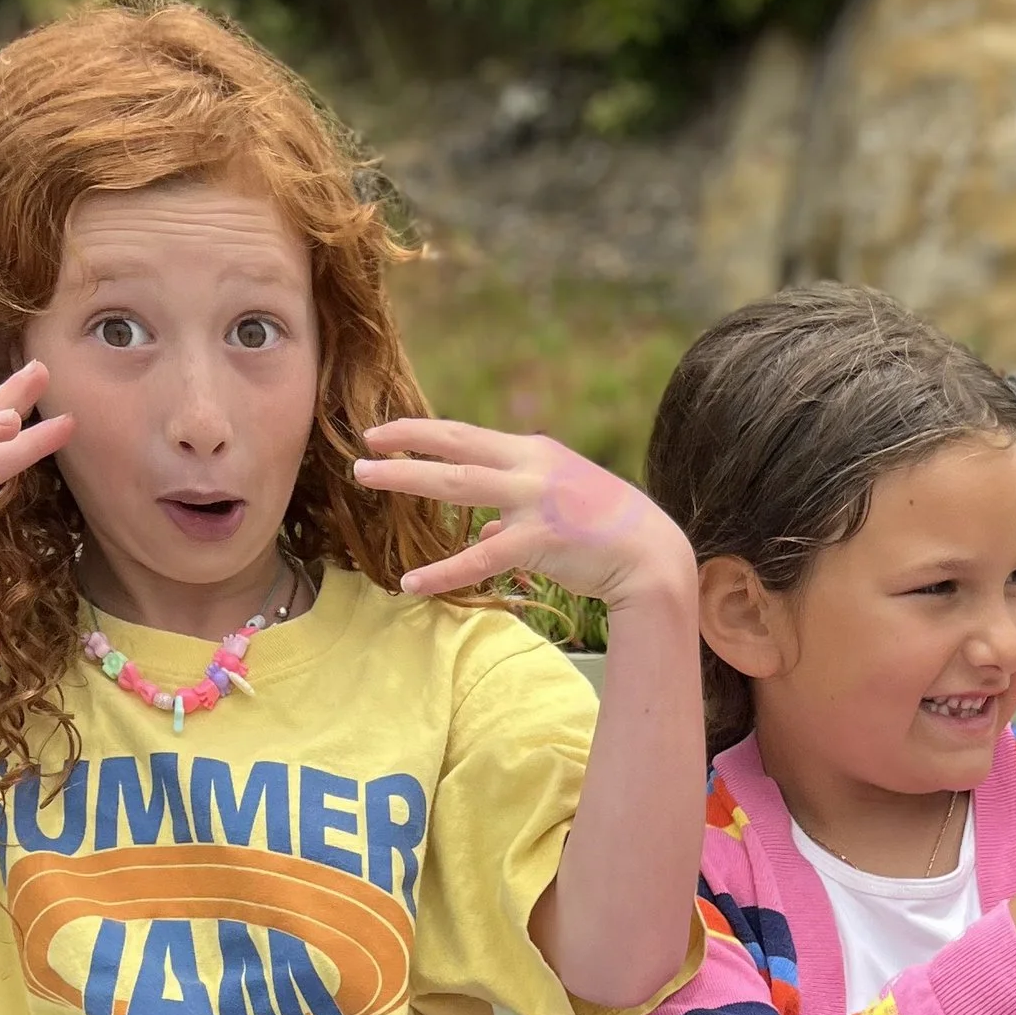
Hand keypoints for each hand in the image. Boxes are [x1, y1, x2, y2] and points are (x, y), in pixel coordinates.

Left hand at [353, 421, 694, 614]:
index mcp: (535, 453)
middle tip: (364, 442)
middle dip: (406, 440)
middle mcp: (531, 466)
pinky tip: (412, 583)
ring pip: (457, 483)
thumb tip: (485, 534)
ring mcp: (534, 499)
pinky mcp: (539, 538)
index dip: (425, 431)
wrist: (652, 554)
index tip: (389, 431)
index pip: (469, 435)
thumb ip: (517, 514)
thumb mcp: (560, 507)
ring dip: (408, 477)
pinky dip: (443, 570)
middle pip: (456, 444)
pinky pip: (480, 557)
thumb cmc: (608, 532)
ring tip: (367, 477)